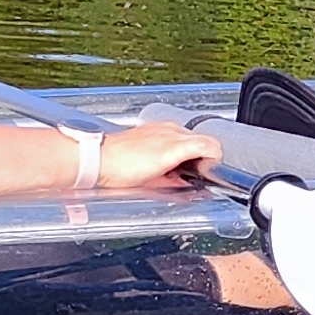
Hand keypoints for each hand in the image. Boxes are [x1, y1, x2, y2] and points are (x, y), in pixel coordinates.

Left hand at [93, 122, 218, 190]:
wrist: (99, 159)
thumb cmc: (122, 172)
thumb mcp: (155, 184)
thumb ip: (180, 185)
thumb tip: (195, 188)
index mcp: (175, 145)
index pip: (212, 147)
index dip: (214, 163)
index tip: (208, 175)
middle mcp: (172, 131)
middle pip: (205, 141)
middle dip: (203, 158)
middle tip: (193, 175)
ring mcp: (163, 126)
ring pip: (191, 136)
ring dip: (191, 151)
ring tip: (177, 168)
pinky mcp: (155, 126)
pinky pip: (177, 133)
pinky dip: (179, 145)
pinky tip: (166, 159)